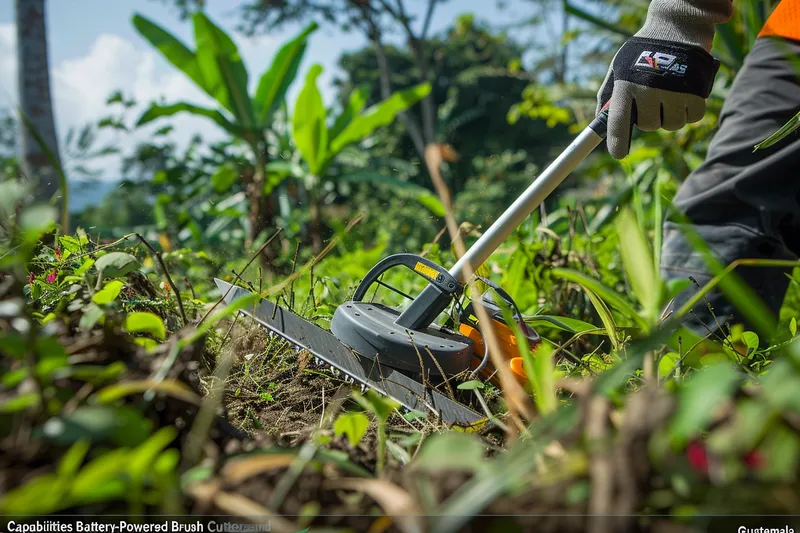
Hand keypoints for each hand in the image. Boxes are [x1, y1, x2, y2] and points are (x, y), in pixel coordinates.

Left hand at [597, 37, 720, 158]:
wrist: (677, 28)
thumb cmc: (643, 52)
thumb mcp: (618, 67)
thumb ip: (607, 94)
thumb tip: (599, 121)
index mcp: (626, 85)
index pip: (618, 121)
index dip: (617, 141)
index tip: (618, 155)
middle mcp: (648, 90)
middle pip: (649, 126)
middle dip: (650, 117)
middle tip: (653, 97)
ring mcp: (674, 92)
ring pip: (671, 125)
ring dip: (670, 115)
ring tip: (669, 93)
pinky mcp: (696, 92)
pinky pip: (692, 118)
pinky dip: (689, 111)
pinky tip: (685, 94)